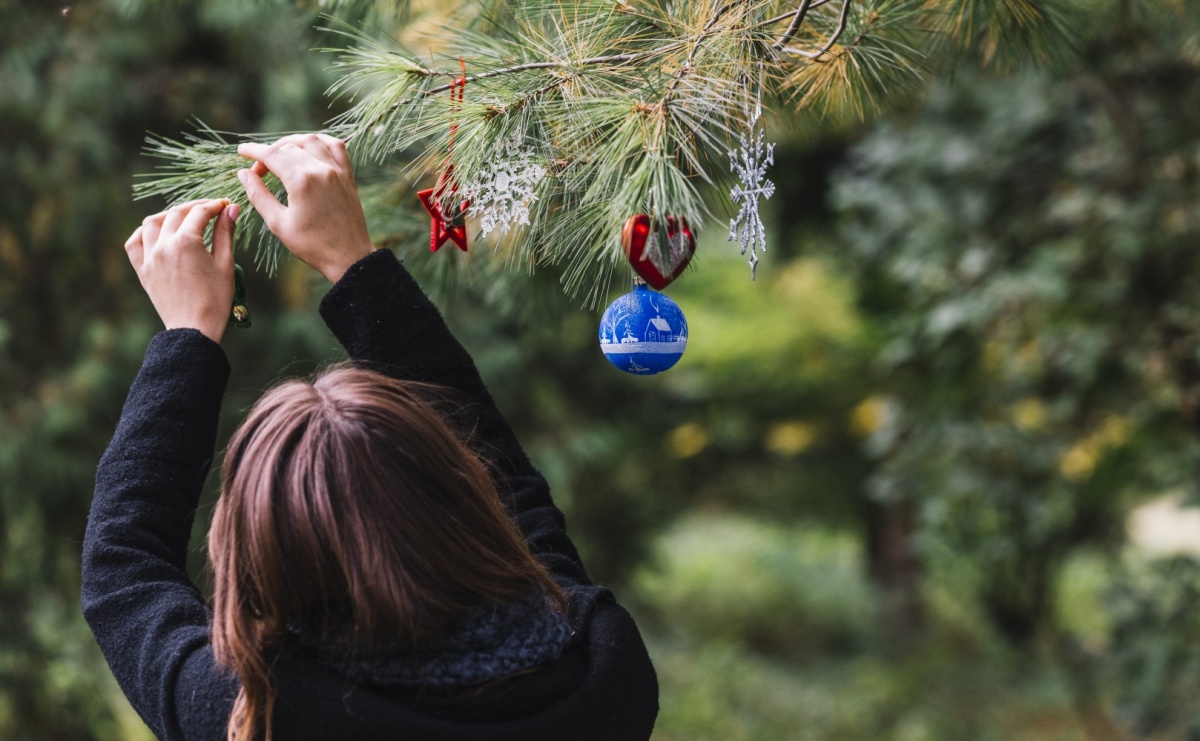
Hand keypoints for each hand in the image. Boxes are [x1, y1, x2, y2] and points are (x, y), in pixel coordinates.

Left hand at [125, 199, 237, 343]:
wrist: (194, 328)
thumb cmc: (215, 299)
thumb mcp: (225, 263)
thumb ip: (226, 232)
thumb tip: (231, 209)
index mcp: (187, 242)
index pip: (200, 213)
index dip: (215, 205)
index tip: (226, 205)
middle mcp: (164, 245)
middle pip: (177, 213)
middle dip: (195, 207)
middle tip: (210, 209)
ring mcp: (150, 257)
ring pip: (152, 222)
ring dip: (168, 215)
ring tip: (183, 218)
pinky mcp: (143, 270)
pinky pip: (135, 243)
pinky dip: (144, 233)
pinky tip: (156, 233)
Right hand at [236, 134, 375, 282]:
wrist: (349, 257)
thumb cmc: (313, 245)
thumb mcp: (278, 223)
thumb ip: (258, 195)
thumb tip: (243, 174)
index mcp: (301, 182)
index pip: (271, 155)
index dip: (253, 151)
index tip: (241, 151)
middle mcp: (321, 170)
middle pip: (288, 147)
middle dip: (269, 153)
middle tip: (259, 171)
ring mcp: (337, 171)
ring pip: (311, 141)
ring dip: (291, 142)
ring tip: (279, 155)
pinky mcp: (348, 176)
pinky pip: (336, 146)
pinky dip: (320, 141)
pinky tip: (309, 148)